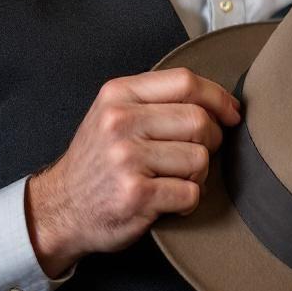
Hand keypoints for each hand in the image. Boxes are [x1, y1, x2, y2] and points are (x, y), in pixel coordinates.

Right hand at [24, 68, 241, 276]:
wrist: (60, 209)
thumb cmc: (98, 161)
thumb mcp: (114, 114)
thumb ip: (156, 100)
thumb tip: (221, 102)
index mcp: (119, 94)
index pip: (186, 81)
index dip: (218, 97)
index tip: (231, 114)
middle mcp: (120, 122)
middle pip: (199, 120)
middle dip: (211, 140)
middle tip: (197, 154)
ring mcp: (127, 158)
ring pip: (200, 158)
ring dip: (198, 175)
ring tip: (175, 179)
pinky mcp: (136, 194)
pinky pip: (191, 192)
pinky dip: (188, 201)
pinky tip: (168, 200)